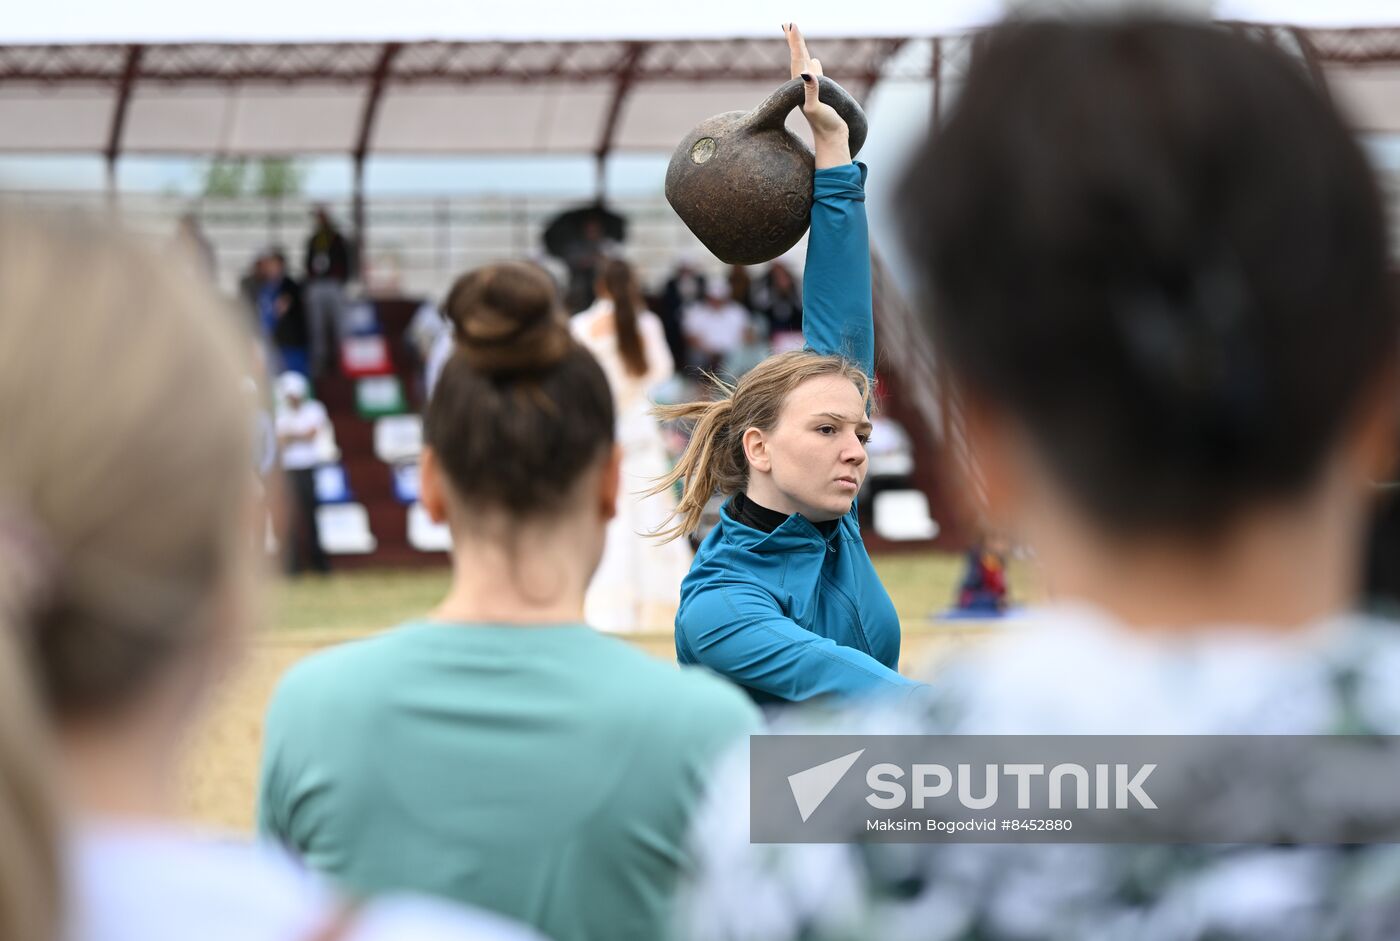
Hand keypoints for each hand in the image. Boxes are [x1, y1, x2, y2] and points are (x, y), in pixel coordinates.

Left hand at [785, 23, 850, 168]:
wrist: (832, 142)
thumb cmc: (826, 127)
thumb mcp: (817, 109)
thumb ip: (811, 91)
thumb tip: (806, 73)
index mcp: (801, 87)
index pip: (797, 60)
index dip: (795, 42)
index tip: (791, 25)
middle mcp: (803, 87)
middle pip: (798, 59)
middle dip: (795, 42)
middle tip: (789, 24)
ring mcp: (811, 91)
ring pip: (805, 66)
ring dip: (801, 51)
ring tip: (797, 38)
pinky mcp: (820, 96)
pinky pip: (814, 76)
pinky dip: (813, 66)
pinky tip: (814, 62)